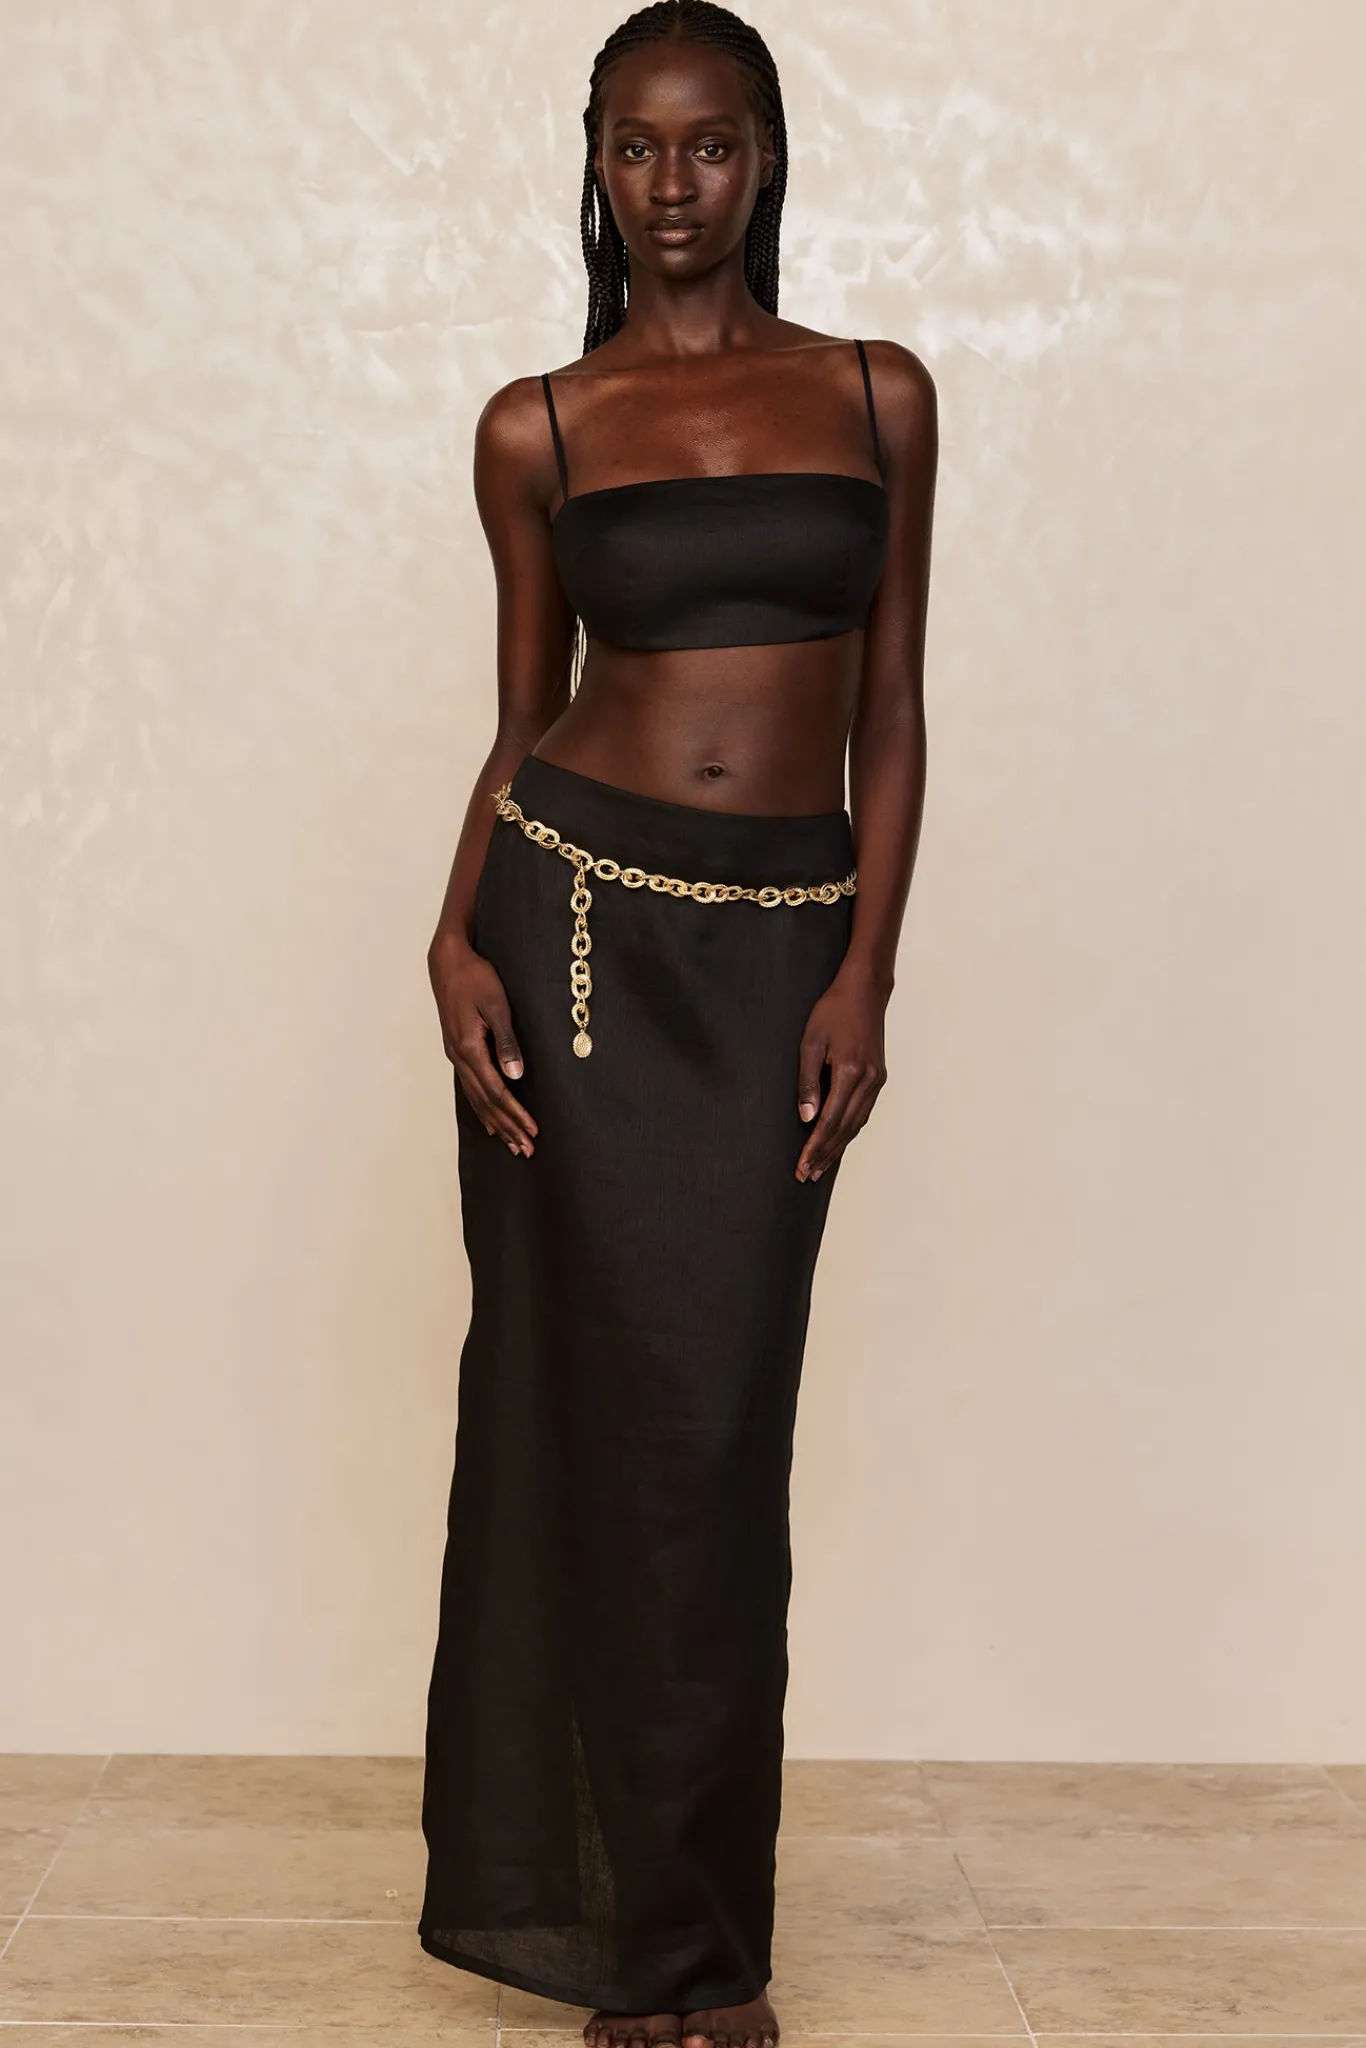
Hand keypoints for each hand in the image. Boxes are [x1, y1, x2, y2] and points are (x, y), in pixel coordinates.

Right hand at [429, 934, 536, 1156]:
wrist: (448, 961)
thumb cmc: (476, 977)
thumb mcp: (497, 1005)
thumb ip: (507, 1041)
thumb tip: (516, 1075)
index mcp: (469, 1049)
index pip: (497, 1092)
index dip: (516, 1114)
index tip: (533, 1131)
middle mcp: (459, 1057)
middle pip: (486, 1102)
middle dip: (507, 1127)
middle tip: (526, 1150)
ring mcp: (455, 1055)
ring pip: (476, 1098)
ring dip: (495, 1123)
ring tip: (511, 1144)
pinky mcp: (457, 1049)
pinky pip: (469, 1087)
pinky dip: (481, 1107)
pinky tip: (488, 1119)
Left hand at [795, 966, 888, 1181]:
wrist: (864, 991)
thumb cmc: (833, 1011)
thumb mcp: (811, 1042)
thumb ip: (807, 1082)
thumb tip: (806, 1118)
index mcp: (850, 1073)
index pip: (830, 1121)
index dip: (814, 1147)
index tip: (801, 1166)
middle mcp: (868, 1081)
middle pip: (845, 1129)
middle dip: (825, 1155)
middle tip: (806, 1176)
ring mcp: (877, 1081)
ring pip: (856, 1124)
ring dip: (838, 1148)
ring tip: (819, 1167)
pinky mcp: (878, 1078)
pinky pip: (863, 1113)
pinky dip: (849, 1131)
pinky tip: (838, 1142)